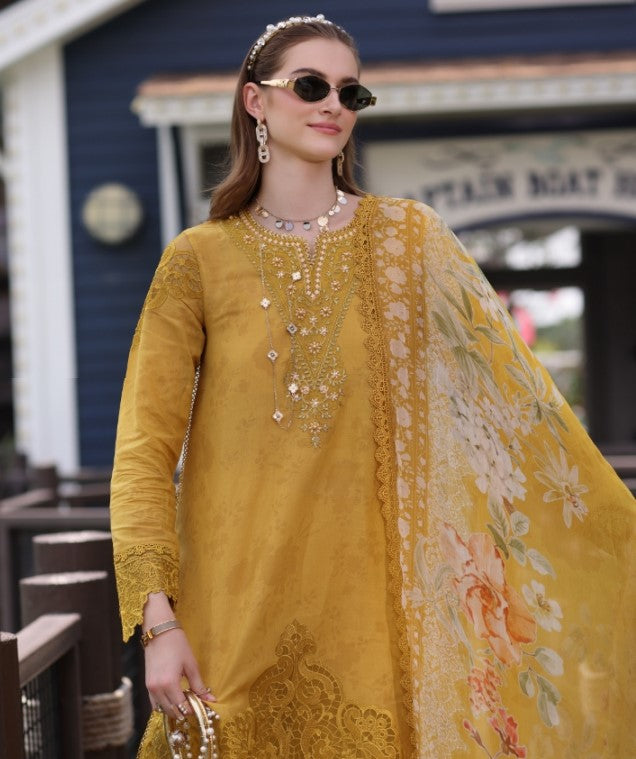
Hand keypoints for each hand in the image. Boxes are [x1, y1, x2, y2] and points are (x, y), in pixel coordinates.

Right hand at [142, 592, 215, 717]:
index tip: (201, 706)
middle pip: (172, 711)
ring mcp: (150, 688)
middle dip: (184, 711)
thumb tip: (210, 699)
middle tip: (194, 705)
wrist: (159, 631)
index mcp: (169, 684)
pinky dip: (164, 705)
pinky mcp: (147, 684)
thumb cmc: (177, 644)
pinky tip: (173, 699)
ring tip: (185, 702)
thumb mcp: (191, 664)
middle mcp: (157, 689)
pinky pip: (154, 703)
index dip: (193, 709)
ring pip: (162, 709)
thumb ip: (199, 685)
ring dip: (174, 710)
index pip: (182, 706)